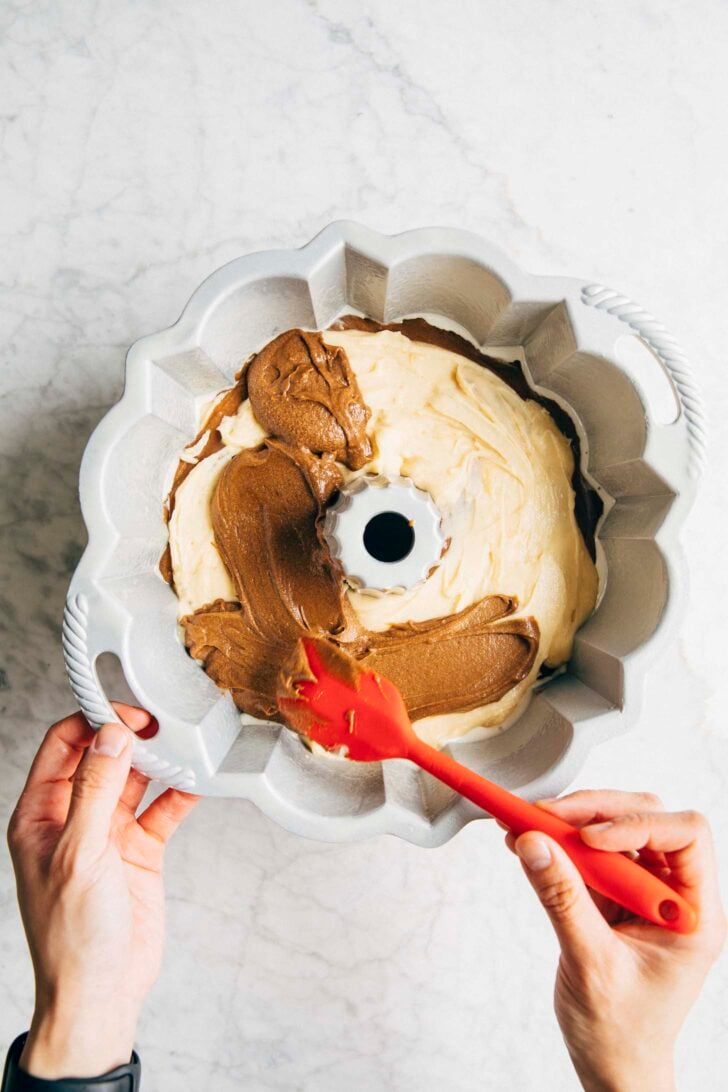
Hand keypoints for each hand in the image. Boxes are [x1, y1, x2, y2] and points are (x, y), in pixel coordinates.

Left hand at [7, 708, 199, 1078]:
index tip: (124, 711)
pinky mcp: (140, 851)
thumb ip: (96, 792)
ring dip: (158, 762)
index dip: (91, 722)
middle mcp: (73, 818)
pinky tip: (199, 781)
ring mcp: (108, 834)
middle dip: (129, 736)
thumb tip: (109, 736)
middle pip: (102, 757)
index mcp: (40, 816)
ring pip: (135, 780)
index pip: (62, 747)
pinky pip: (163, 810)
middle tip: (161, 721)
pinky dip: (181, 794)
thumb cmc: (72, 936)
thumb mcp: (80, 855)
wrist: (103, 993)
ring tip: (184, 744)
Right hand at [506, 791, 725, 1091]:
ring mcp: (643, 892)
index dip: (639, 824)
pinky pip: (589, 852)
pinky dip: (559, 842)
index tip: (589, 837)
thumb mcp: (590, 965)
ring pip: (617, 827)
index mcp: (694, 913)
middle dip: (596, 811)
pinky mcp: (614, 895)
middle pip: (648, 819)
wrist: (612, 1065)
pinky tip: (528, 841)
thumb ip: (562, 901)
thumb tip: (533, 844)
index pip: (686, 836)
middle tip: (546, 816)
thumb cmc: (619, 1032)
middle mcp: (674, 894)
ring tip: (528, 825)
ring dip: (573, 822)